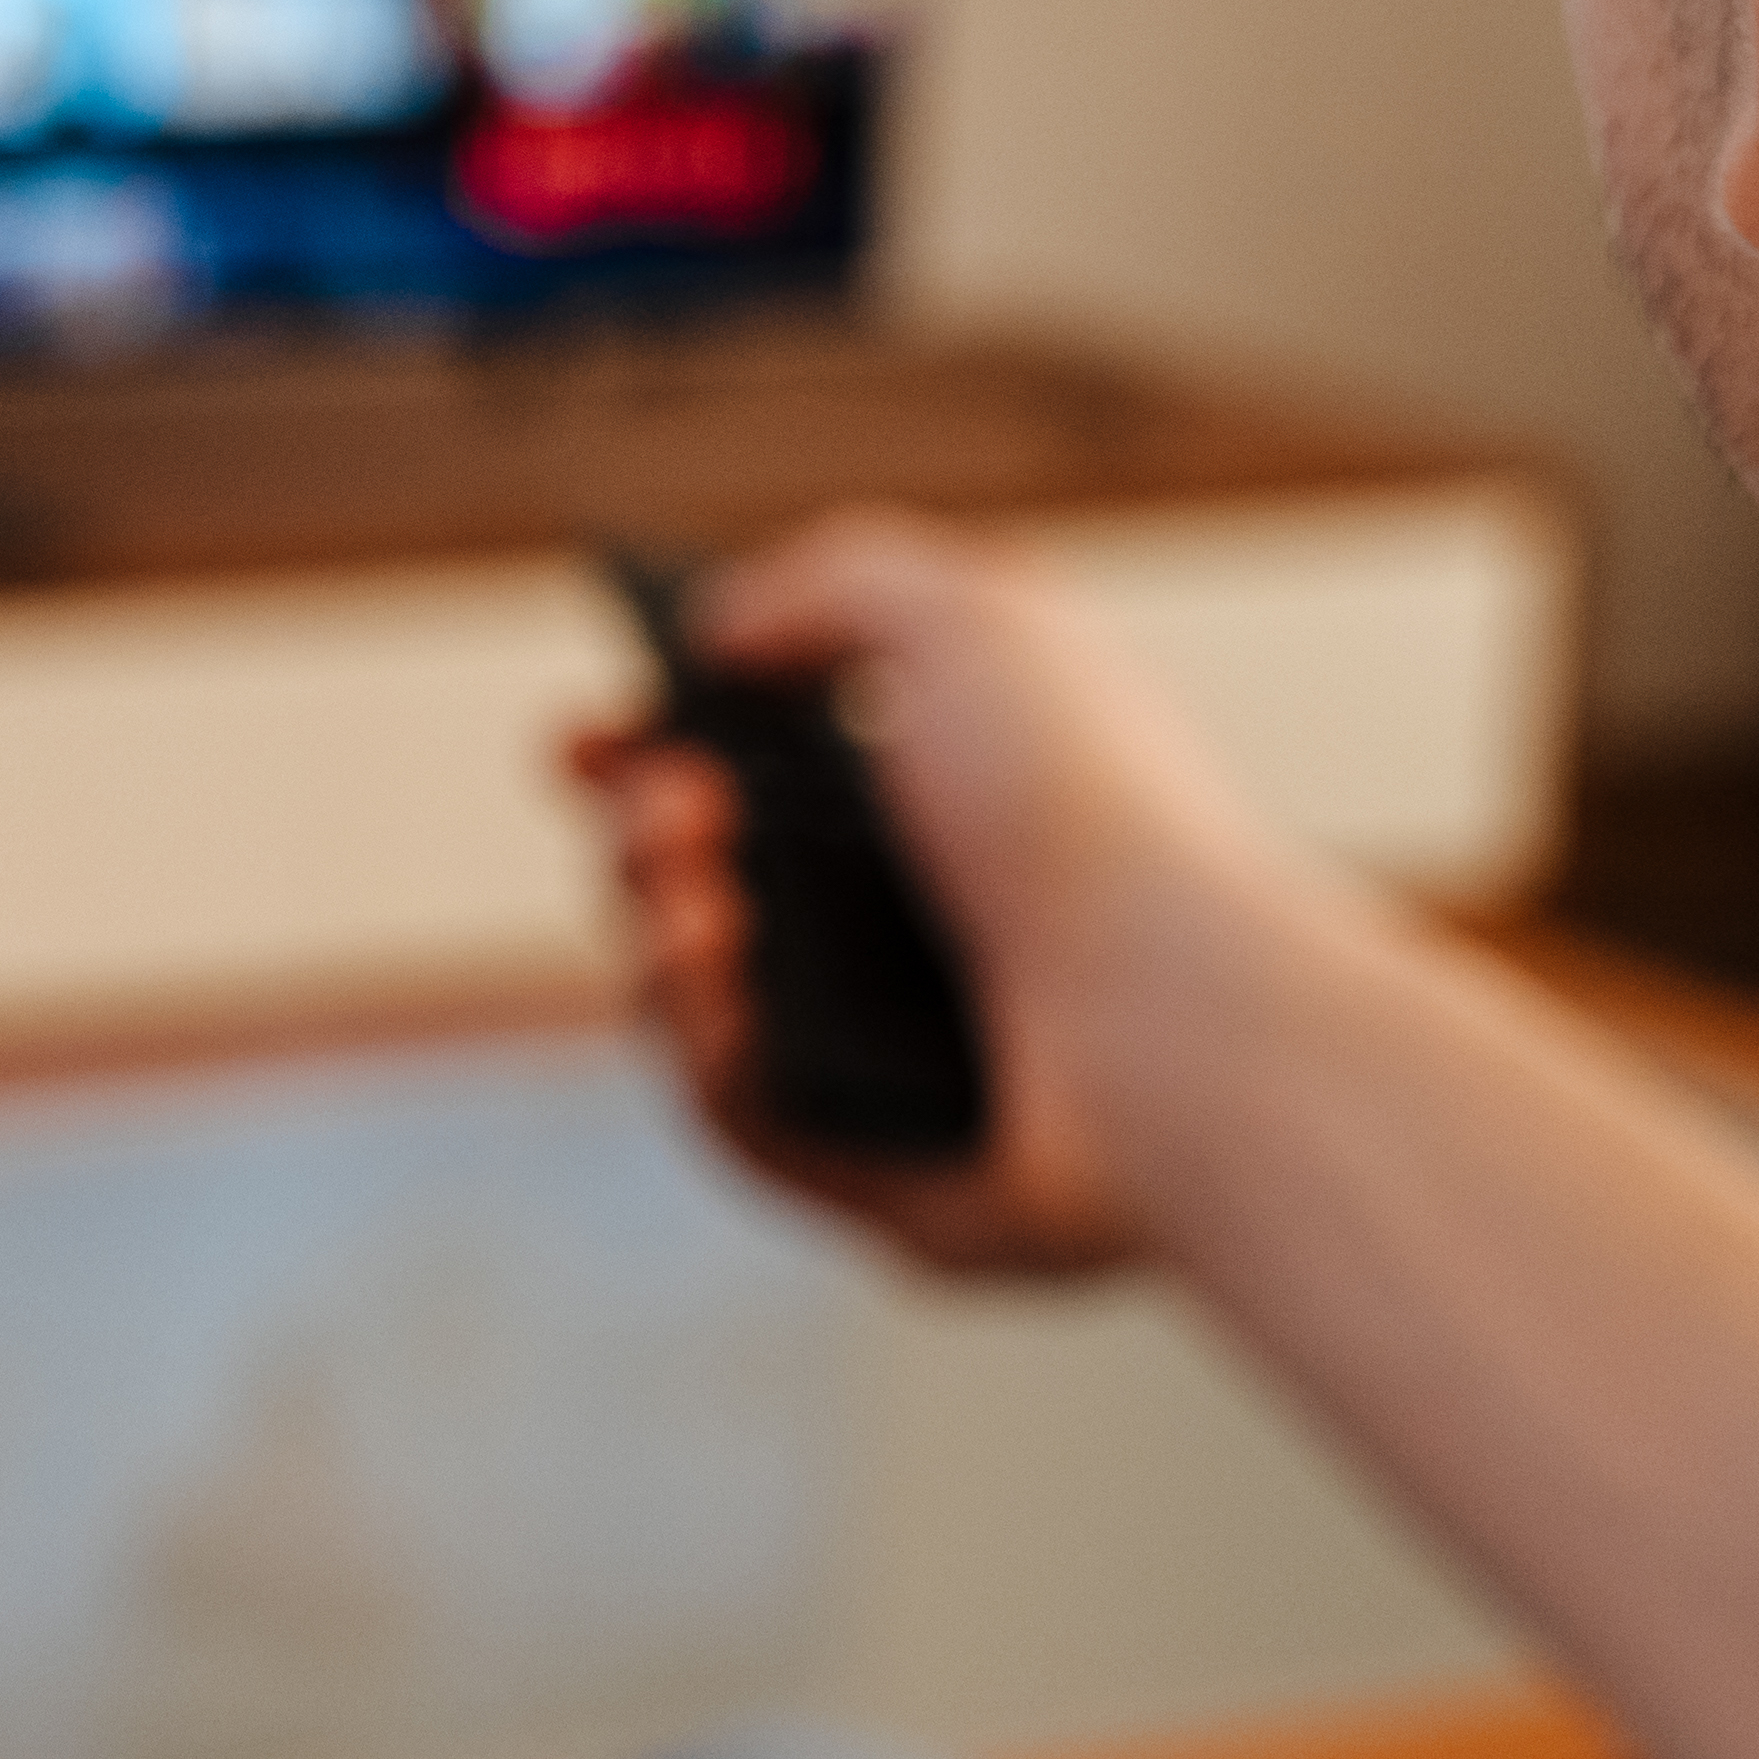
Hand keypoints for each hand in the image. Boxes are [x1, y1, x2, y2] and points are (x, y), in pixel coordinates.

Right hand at [569, 503, 1331, 1280]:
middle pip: (706, 884)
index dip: (654, 750)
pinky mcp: (887, 1176)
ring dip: (658, 940)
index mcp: (950, 796)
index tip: (586, 740)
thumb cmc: (1086, 806)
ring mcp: (903, 1058)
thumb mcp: (967, 614)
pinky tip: (727, 1005)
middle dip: (645, 836)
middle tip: (674, 814)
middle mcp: (926, 928)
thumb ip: (829, 582)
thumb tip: (717, 631)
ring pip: (701, 1006)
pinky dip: (708, 1056)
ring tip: (705, 907)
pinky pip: (741, 1121)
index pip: (768, 771)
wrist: (1172, 1014)